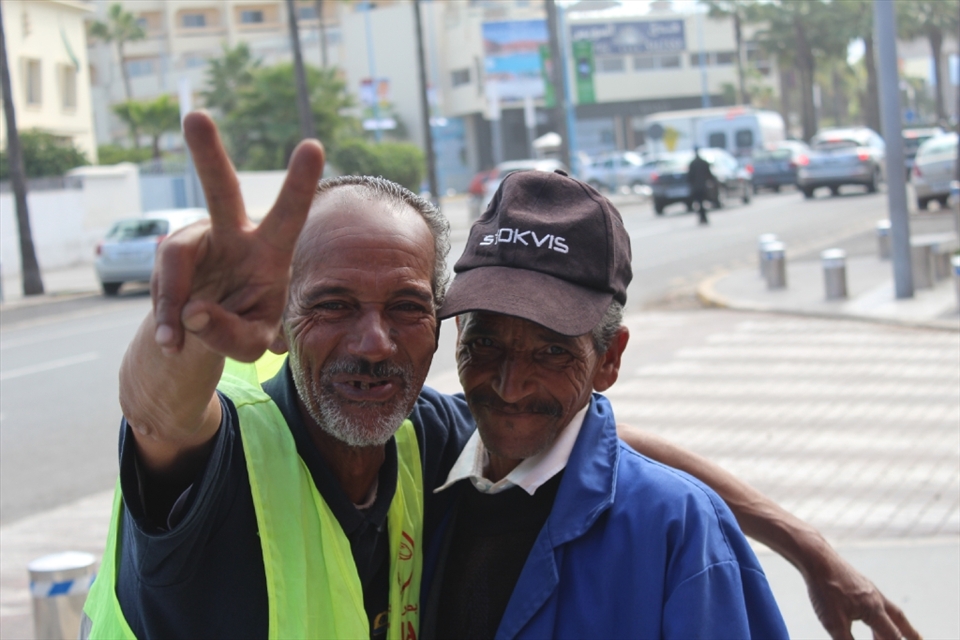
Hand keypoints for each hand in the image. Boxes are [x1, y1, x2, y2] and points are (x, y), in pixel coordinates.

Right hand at [151, 111, 324, 360]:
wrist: (206, 331)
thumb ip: (231, 334)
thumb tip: (192, 312)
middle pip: (219, 191)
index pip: (289, 214)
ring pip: (175, 259)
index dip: (299, 183)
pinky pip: (162, 284)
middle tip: (195, 116)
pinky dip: (164, 317)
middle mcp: (234, 233)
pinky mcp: (170, 256)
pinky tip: (172, 340)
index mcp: (272, 250)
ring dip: (174, 304)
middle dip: (206, 154)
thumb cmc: (244, 329)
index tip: (313, 144)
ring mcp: (197, 240)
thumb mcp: (250, 344)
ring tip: (177, 340)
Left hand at [804, 541, 920, 639]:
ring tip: (895, 635)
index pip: (893, 636)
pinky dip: (878, 613)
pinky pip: (874, 601)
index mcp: (874, 610)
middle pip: (899, 620)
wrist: (815, 558)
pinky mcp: (857, 582)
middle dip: (909, 633)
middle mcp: (876, 598)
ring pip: (887, 610)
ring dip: (893, 624)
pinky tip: (867, 615)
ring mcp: (867, 588)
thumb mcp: (833, 623)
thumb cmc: (824, 590)